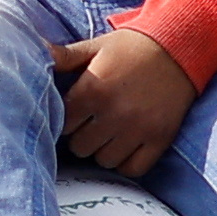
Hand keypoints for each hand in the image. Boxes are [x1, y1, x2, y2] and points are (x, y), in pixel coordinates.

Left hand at [53, 29, 195, 176]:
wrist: (180, 46)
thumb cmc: (131, 47)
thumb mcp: (95, 46)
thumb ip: (64, 55)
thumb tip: (37, 51)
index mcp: (93, 89)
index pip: (63, 124)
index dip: (67, 119)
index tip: (75, 113)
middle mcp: (114, 113)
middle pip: (80, 147)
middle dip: (83, 136)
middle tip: (92, 123)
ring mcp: (138, 129)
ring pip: (104, 160)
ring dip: (103, 149)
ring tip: (110, 133)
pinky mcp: (159, 139)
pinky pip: (133, 169)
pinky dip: (126, 162)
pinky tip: (127, 145)